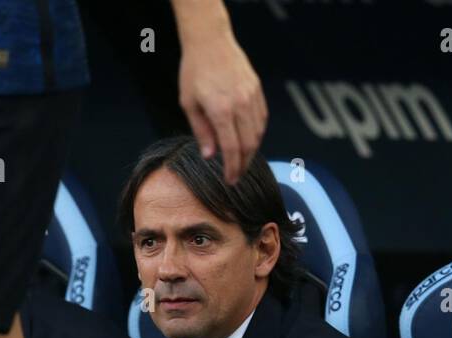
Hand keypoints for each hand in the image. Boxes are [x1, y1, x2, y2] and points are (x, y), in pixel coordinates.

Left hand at [178, 26, 266, 183]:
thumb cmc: (194, 72)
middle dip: (244, 164)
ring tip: (242, 160)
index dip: (233, 169)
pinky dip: (257, 134)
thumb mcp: (189, 103)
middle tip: (236, 175)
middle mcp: (240, 104)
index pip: (232, 149)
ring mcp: (252, 97)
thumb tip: (211, 156)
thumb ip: (202, 131)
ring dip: (251, 151)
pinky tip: (248, 140)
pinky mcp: (257, 90)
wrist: (210, 41)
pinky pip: (262, 119)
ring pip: (258, 133)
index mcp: (221, 110)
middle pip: (249, 145)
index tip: (230, 181)